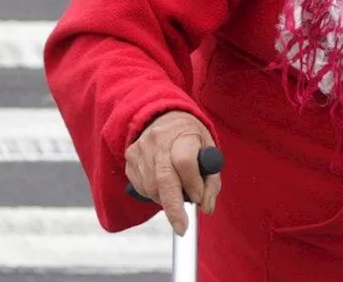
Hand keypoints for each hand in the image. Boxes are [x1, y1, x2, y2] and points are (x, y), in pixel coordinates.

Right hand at [125, 110, 221, 235]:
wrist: (162, 115)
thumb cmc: (189, 135)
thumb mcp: (209, 149)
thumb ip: (212, 180)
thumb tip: (206, 207)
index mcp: (182, 134)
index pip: (185, 162)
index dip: (193, 184)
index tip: (199, 198)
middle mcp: (158, 141)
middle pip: (164, 179)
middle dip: (173, 208)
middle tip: (182, 227)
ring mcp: (141, 149)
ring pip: (151, 187)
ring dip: (166, 199)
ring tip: (176, 189)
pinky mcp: (130, 159)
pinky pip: (141, 187)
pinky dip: (154, 194)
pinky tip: (162, 184)